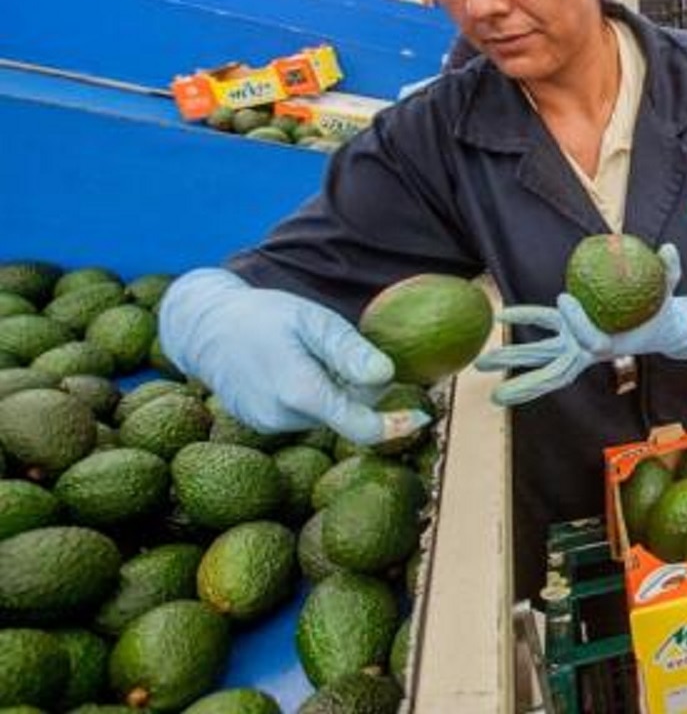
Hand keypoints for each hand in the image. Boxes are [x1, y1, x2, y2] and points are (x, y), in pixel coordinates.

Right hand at [158, 269, 420, 445]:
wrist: (206, 326)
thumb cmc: (266, 316)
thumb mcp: (313, 321)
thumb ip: (349, 350)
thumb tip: (387, 376)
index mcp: (301, 393)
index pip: (360, 427)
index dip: (395, 426)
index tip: (424, 417)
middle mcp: (282, 418)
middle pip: (347, 414)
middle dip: (358, 390)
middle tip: (341, 351)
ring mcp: (268, 425)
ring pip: (325, 413)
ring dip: (333, 391)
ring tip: (307, 354)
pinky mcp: (260, 424)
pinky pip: (302, 414)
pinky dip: (310, 395)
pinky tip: (291, 367)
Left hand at [476, 244, 686, 406]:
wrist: (661, 330)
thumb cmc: (663, 307)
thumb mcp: (671, 287)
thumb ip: (670, 270)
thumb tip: (669, 249)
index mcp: (611, 344)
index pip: (588, 340)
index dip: (576, 321)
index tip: (564, 298)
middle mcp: (589, 352)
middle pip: (552, 367)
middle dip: (521, 370)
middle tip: (490, 367)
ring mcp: (578, 348)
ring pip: (542, 360)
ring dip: (512, 361)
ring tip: (480, 363)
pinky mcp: (572, 340)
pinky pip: (545, 340)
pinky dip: (524, 334)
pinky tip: (501, 322)